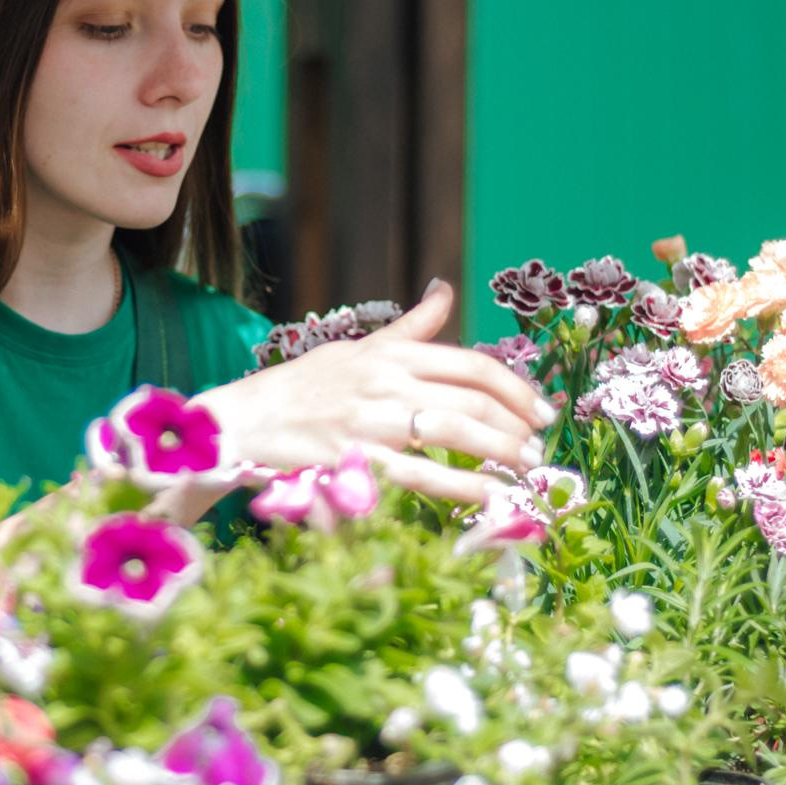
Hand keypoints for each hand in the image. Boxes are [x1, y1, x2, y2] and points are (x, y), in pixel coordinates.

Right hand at [192, 278, 553, 507]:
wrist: (244, 421)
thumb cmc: (302, 386)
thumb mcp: (356, 347)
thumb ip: (409, 328)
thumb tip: (445, 290)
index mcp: (390, 354)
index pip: (470, 365)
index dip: (515, 388)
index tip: (541, 409)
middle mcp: (386, 383)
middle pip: (472, 400)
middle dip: (517, 425)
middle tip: (540, 446)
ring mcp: (372, 422)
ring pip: (455, 433)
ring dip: (501, 452)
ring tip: (526, 469)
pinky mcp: (357, 461)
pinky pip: (422, 475)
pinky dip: (462, 485)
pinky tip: (491, 495)